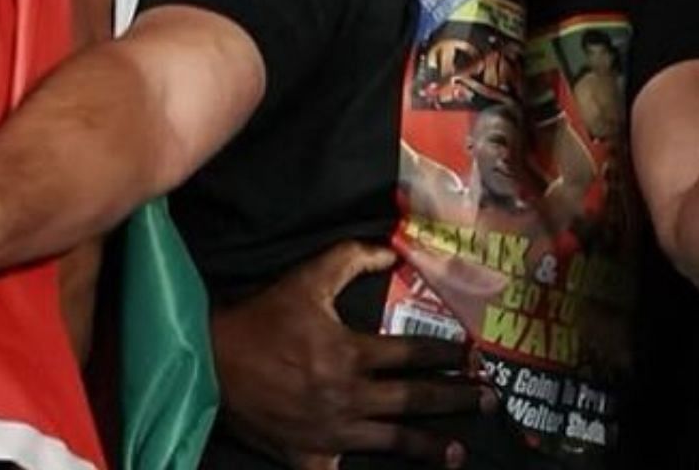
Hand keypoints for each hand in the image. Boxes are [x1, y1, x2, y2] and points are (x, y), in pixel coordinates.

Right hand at [211, 241, 491, 467]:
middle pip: (415, 400)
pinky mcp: (309, 456)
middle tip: (490, 400)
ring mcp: (331, 431)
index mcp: (351, 353)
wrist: (209, 364)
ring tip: (459, 451)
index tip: (474, 358)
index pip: (415, 354)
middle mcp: (348, 396)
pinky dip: (363, 468)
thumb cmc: (261, 319)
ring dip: (429, 446)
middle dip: (457, 399)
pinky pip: (343, 469)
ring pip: (391, 442)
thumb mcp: (306, 278)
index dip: (449, 355)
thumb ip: (352, 258)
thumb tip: (394, 250)